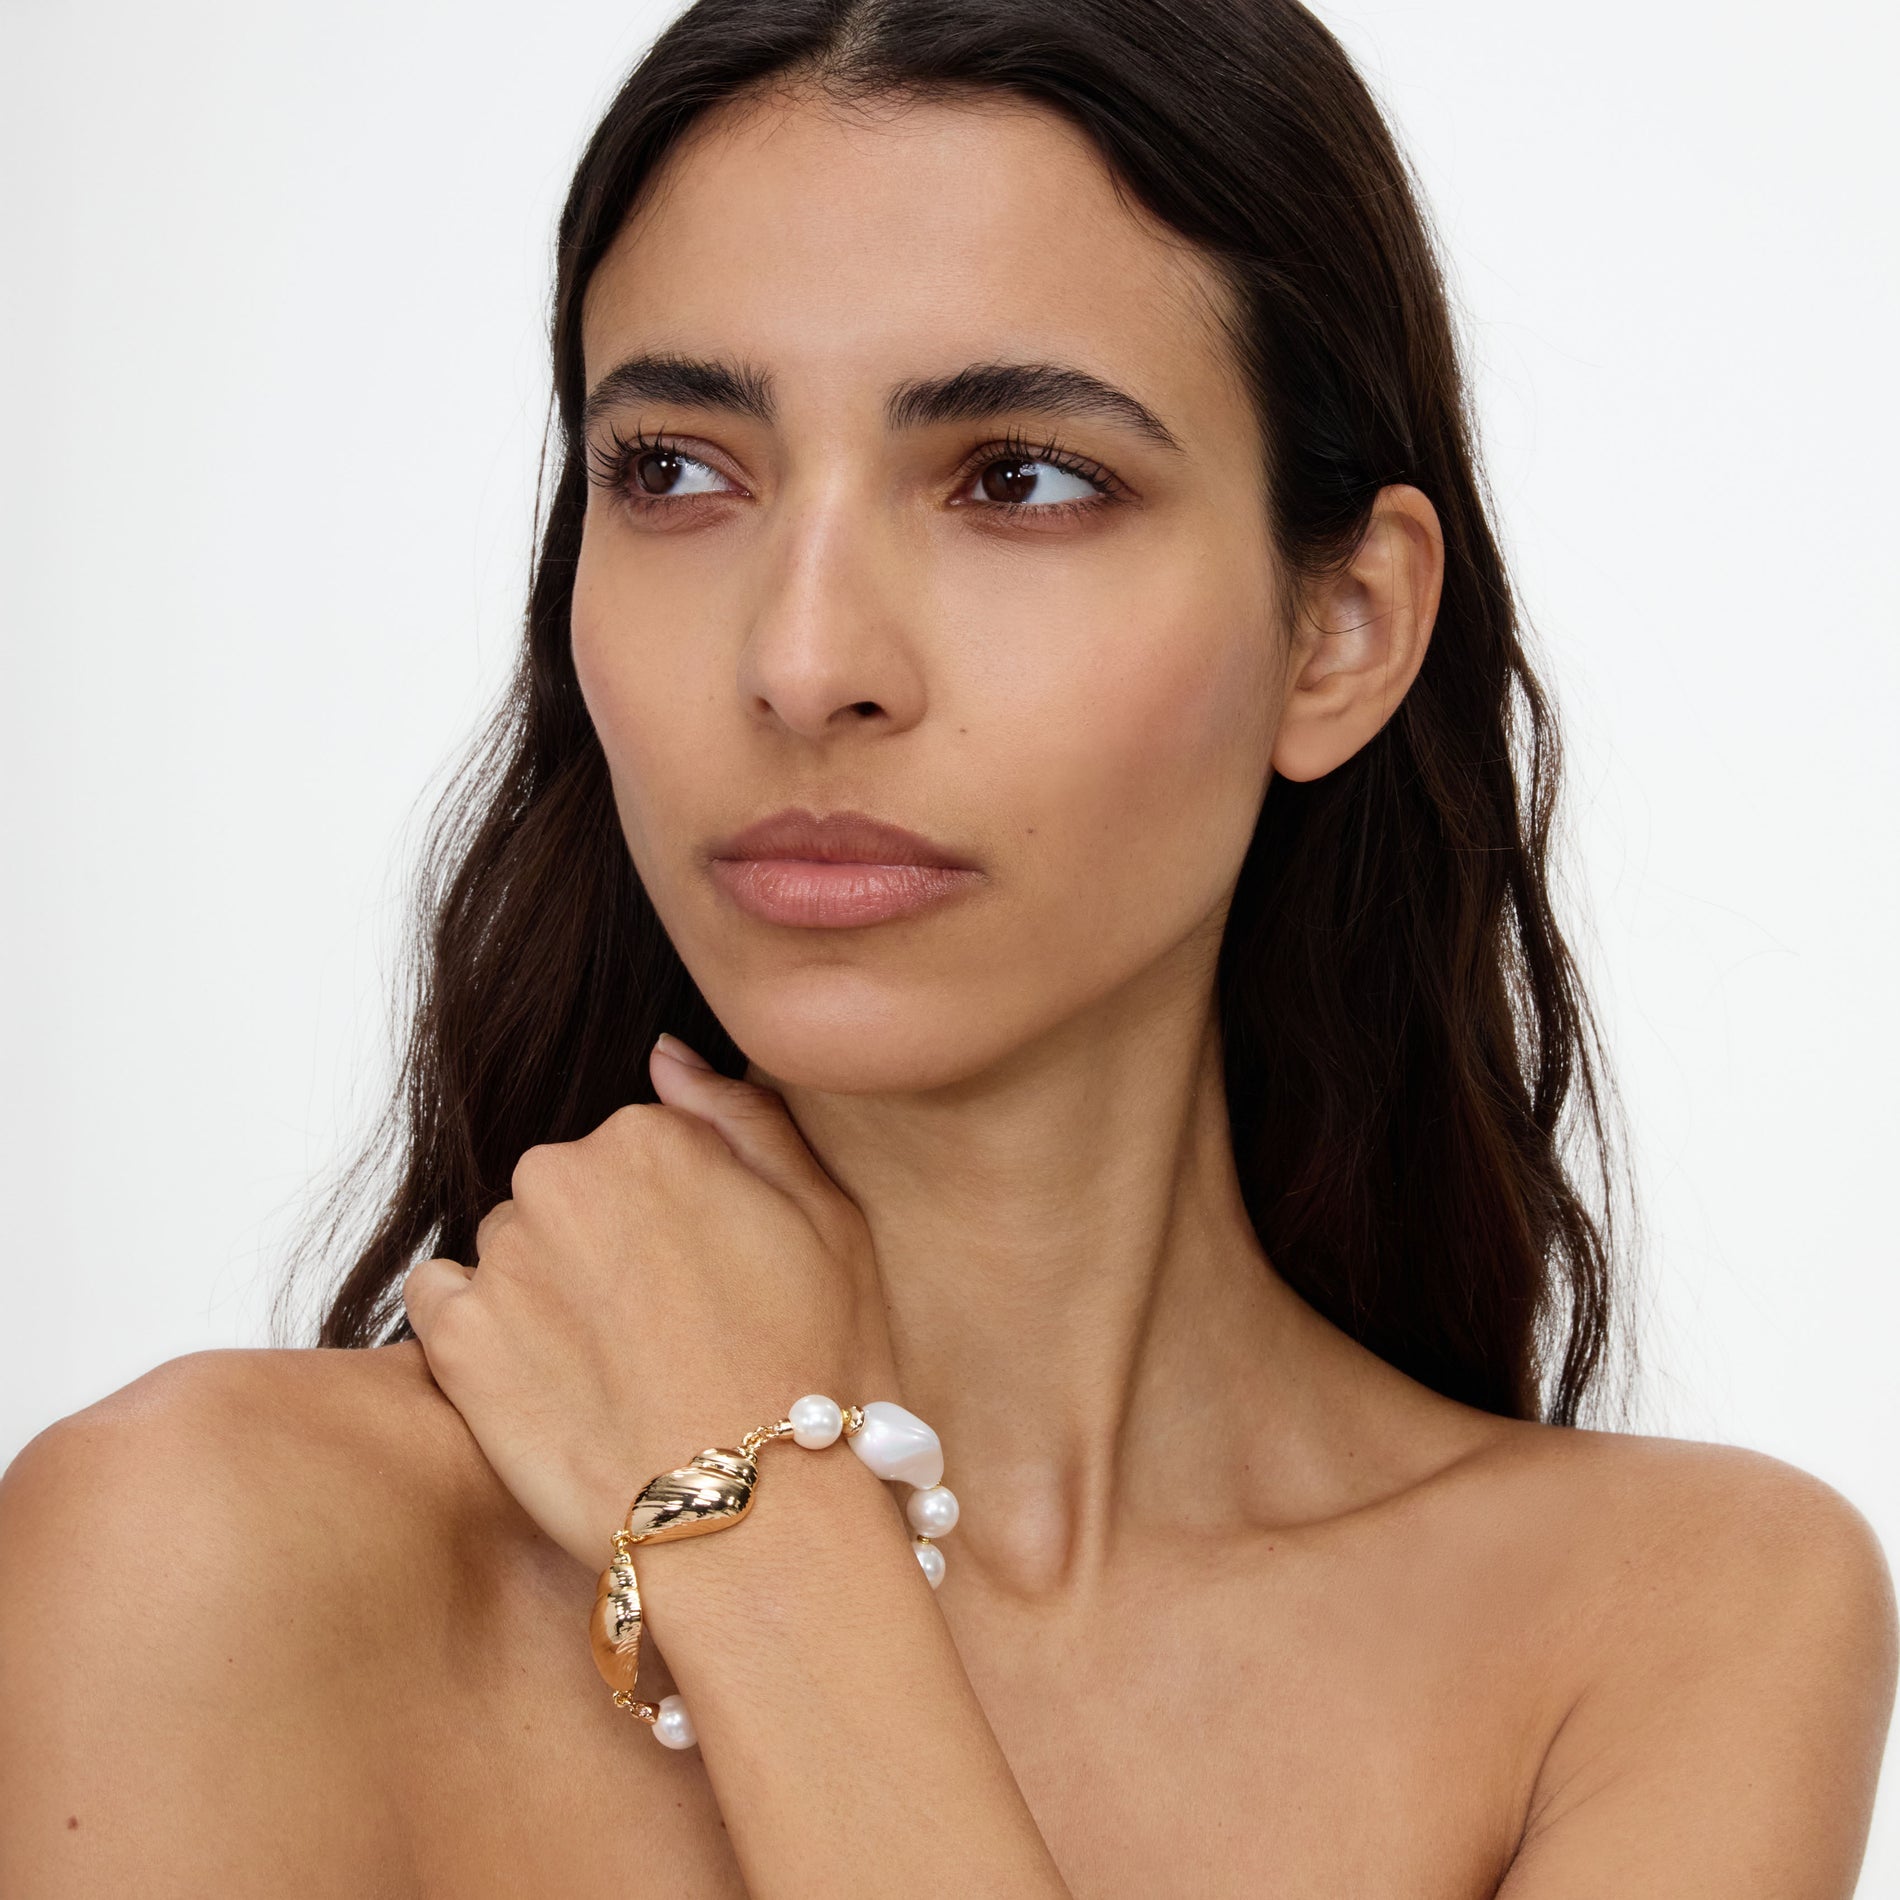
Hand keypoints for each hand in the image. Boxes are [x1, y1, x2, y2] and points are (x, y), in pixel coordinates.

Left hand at [400, 1035, 900, 1570]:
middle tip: (666, 1333)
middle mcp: (562, 1175)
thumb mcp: (828, 1216)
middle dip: (607, 1246)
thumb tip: (665, 1055)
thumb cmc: (812, 1367)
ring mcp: (502, 1258)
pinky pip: (443, 1303)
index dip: (681, 1217)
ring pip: (513, 1247)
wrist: (754, 1516)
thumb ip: (741, 1115)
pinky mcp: (456, 1342)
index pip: (642, 1147)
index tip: (709, 1280)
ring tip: (614, 1371)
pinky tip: (545, 1380)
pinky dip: (480, 1331)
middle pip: (570, 1190)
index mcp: (653, 1135)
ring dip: (548, 1291)